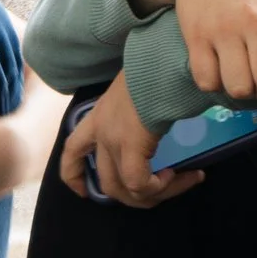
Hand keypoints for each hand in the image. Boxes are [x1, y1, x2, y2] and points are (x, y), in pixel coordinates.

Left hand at [57, 73, 202, 209]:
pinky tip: (183, 175)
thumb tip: (160, 127)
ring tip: (183, 178)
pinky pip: (140, 184)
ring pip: (126, 189)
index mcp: (98, 116)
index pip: (73, 151)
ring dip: (157, 193)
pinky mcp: (131, 146)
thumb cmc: (157, 68)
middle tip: (164, 187)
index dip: (74, 176)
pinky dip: (162, 187)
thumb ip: (139, 111)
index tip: (84, 192)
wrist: (162, 61)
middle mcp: (101, 131)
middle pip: (106, 182)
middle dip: (135, 196)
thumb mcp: (138, 91)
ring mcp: (114, 139)